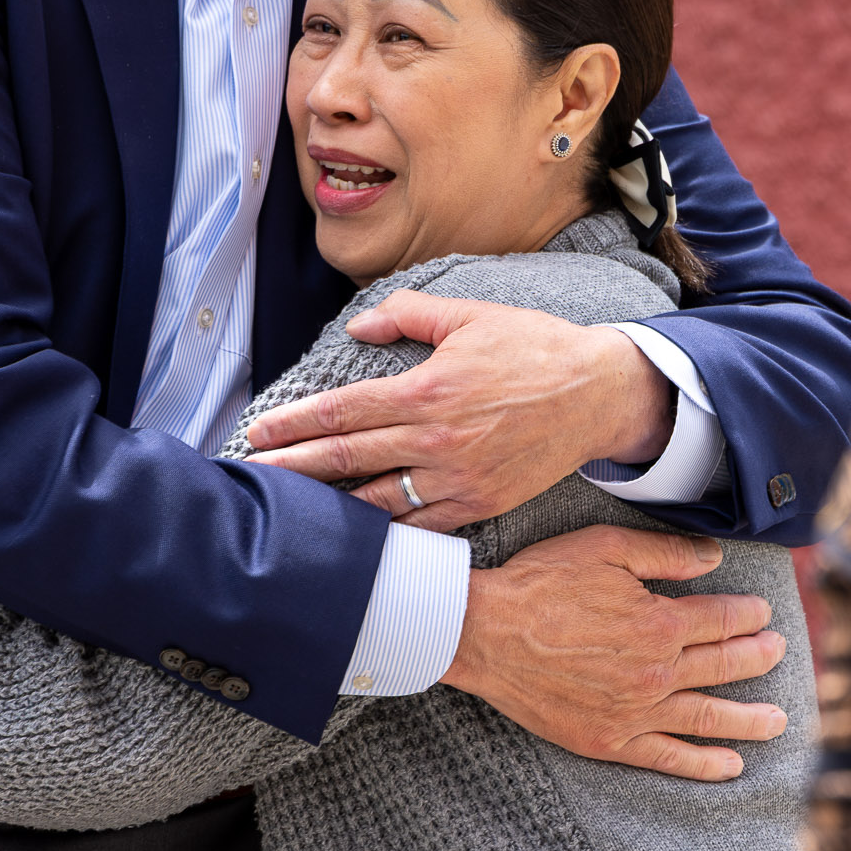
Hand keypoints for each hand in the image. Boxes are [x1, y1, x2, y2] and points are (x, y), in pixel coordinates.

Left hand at [242, 294, 675, 528]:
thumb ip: (407, 315)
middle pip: (349, 458)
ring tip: (291, 511)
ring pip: (379, 501)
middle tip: (252, 476)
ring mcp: (459, 479)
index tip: (261, 433)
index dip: (296, 424)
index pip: (345, 411)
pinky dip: (385, 531)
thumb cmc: (534, 348)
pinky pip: (421, 526)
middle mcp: (438, 440)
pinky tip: (354, 534)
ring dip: (330, 506)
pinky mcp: (480, 504)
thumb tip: (358, 328)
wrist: (598, 395)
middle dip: (294, 468)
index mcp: (428, 390)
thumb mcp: (470, 317)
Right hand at [440, 525, 787, 780]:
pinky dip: (704, 764)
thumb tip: (715, 557)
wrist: (484, 632)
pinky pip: (668, 757)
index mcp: (660, 623)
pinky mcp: (610, 740)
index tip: (762, 612)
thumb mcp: (604, 547)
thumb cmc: (540, 583)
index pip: (722, 620)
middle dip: (758, 657)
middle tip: (779, 652)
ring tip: (778, 721)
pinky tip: (730, 765)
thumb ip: (665, 554)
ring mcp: (636, 711)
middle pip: (725, 666)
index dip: (749, 615)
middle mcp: (657, 672)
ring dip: (750, 719)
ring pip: (709, 717)